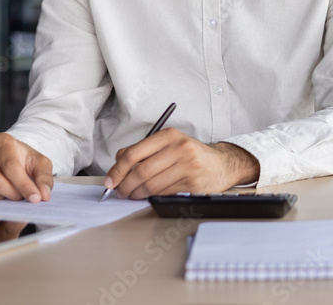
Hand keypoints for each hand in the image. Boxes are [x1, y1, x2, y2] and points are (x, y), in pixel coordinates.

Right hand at [0, 133, 53, 202]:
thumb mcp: (39, 164)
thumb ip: (44, 178)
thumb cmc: (22, 159)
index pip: (11, 167)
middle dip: (10, 194)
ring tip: (8, 195)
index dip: (23, 185)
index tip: (35, 198)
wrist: (7, 155)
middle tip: (20, 197)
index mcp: (2, 141)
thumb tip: (44, 195)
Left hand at [103, 128, 259, 199]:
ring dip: (136, 194)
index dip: (117, 170)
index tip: (110, 181)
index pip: (134, 153)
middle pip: (140, 171)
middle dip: (125, 186)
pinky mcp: (193, 183)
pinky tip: (149, 195)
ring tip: (132, 194)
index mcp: (169, 135)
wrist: (222, 164)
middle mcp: (179, 148)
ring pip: (150, 185)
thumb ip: (144, 150)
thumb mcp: (169, 144)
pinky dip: (151, 197)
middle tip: (120, 192)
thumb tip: (117, 164)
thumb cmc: (191, 155)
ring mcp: (188, 166)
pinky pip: (163, 193)